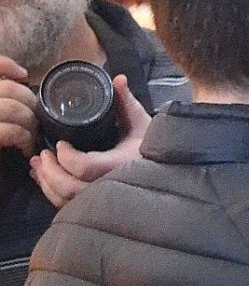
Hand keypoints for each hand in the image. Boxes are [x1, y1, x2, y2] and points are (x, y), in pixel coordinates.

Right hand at [0, 56, 39, 157]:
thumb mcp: (1, 118)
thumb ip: (4, 100)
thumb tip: (20, 76)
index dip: (5, 64)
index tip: (24, 75)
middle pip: (7, 88)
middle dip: (29, 103)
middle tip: (35, 122)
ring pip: (12, 108)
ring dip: (30, 123)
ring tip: (31, 137)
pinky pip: (10, 131)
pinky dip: (24, 139)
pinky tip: (26, 149)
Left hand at [30, 76, 148, 207]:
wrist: (172, 177)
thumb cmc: (157, 151)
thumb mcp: (144, 125)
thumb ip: (127, 102)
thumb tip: (117, 79)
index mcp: (121, 166)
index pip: (83, 166)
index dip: (65, 156)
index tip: (60, 143)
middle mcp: (112, 187)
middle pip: (68, 187)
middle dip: (49, 170)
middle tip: (43, 155)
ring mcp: (105, 200)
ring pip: (65, 200)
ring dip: (47, 183)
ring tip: (40, 167)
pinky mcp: (99, 207)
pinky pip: (68, 207)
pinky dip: (53, 195)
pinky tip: (48, 181)